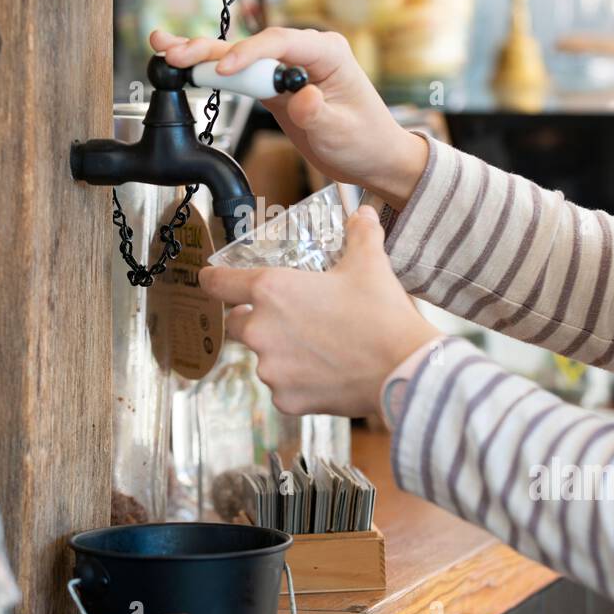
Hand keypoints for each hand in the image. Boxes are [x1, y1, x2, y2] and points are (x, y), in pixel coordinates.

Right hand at [150, 27, 427, 207]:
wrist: (373, 157)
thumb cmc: (366, 140)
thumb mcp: (343, 131)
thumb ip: (319, 114)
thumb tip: (300, 97)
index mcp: (327, 52)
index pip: (281, 43)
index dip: (249, 54)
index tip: (225, 71)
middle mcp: (304, 53)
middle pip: (252, 45)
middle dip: (212, 48)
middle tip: (175, 52)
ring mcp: (286, 68)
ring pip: (239, 57)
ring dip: (202, 55)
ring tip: (164, 49)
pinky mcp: (274, 86)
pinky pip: (240, 76)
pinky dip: (212, 72)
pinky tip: (183, 65)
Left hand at [199, 206, 440, 416]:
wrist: (403, 369)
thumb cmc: (381, 314)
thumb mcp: (369, 263)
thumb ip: (359, 233)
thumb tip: (363, 214)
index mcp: (271, 291)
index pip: (218, 283)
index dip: (213, 279)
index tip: (210, 280)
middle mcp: (260, 330)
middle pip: (237, 324)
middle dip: (256, 320)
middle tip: (290, 317)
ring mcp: (270, 369)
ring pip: (263, 357)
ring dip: (280, 351)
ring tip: (318, 346)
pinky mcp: (285, 399)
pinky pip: (282, 387)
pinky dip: (298, 380)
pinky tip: (326, 371)